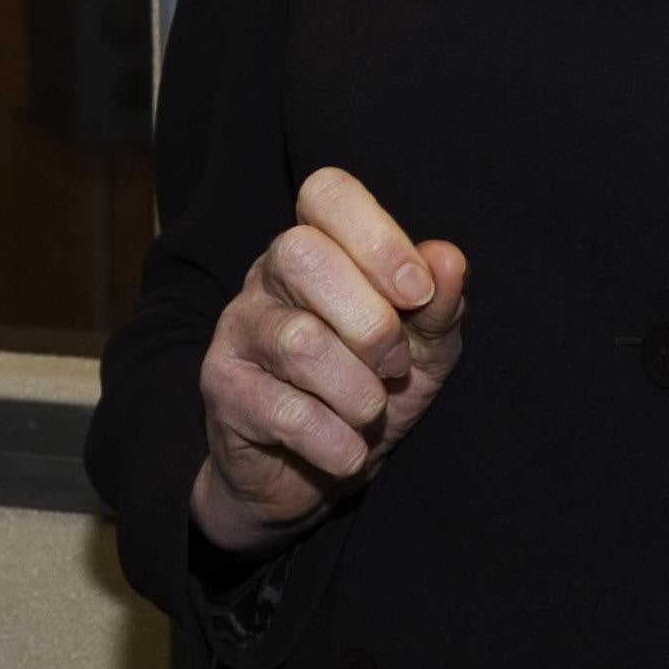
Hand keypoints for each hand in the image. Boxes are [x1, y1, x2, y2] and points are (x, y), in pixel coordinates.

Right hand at [191, 165, 467, 553]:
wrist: (312, 475)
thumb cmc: (368, 392)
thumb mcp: (421, 349)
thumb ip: (438, 305)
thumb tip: (448, 258)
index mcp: (318, 247)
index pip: (327, 193)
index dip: (378, 237)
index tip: (417, 293)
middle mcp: (267, 276)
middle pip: (302, 255)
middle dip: (372, 324)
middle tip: (394, 366)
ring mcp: (238, 330)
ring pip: (300, 342)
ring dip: (359, 393)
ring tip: (368, 412)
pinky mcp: (221, 389)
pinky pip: (285, 411)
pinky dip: (336, 442)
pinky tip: (343, 450)